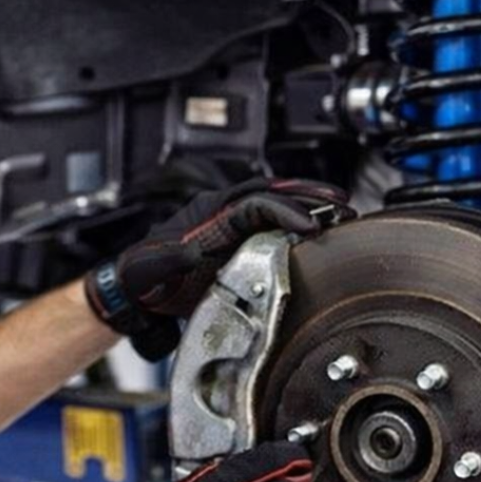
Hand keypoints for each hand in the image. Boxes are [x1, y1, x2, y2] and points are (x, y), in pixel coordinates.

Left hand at [84, 177, 351, 357]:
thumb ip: (170, 259)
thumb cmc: (144, 276)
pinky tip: (318, 229)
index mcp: (207, 214)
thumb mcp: (152, 268)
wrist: (137, 287)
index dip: (284, 212)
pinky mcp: (237, 238)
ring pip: (275, 204)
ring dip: (308, 204)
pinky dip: (297, 221)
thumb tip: (192, 252)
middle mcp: (222, 211)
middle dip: (308, 196)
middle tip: (343, 205)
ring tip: (341, 211)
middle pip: (271, 194)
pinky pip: (272, 222)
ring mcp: (231, 223)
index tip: (311, 226)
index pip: (254, 204)